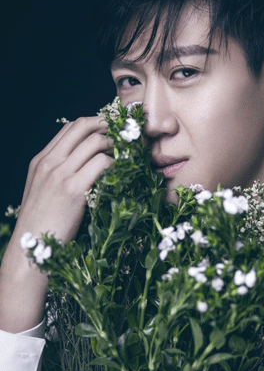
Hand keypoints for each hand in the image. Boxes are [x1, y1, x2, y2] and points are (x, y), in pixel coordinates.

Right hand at [0, 116, 113, 331]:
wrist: (29, 248)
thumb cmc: (41, 224)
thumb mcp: (42, 191)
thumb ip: (57, 174)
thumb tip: (84, 166)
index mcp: (41, 160)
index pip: (70, 127)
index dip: (94, 123)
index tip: (110, 129)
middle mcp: (49, 162)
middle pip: (83, 127)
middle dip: (108, 126)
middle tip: (124, 136)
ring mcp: (60, 174)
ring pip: (95, 142)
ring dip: (115, 145)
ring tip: (127, 154)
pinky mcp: (73, 189)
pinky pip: (102, 164)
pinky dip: (116, 164)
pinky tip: (122, 172)